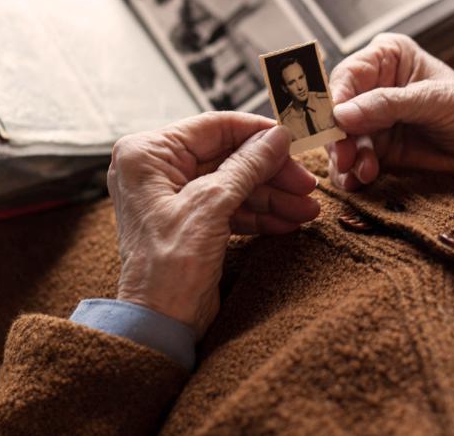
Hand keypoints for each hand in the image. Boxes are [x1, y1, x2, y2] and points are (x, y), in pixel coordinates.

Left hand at [108, 113, 318, 336]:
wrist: (159, 326)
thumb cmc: (167, 267)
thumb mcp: (211, 206)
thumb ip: (247, 165)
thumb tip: (277, 137)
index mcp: (147, 154)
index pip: (213, 127)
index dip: (257, 133)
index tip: (292, 140)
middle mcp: (155, 169)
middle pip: (227, 156)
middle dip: (270, 173)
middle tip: (306, 185)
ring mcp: (172, 196)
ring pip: (233, 183)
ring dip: (271, 196)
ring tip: (306, 209)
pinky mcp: (188, 221)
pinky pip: (229, 206)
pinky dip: (258, 214)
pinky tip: (286, 223)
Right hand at [327, 33, 453, 189]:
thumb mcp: (435, 101)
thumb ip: (388, 105)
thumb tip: (341, 114)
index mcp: (387, 58)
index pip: (347, 76)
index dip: (334, 100)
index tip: (334, 124)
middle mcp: (373, 87)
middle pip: (336, 110)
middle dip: (337, 136)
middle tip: (345, 157)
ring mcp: (373, 120)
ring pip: (341, 139)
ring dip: (345, 158)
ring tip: (363, 172)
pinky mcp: (378, 150)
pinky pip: (352, 162)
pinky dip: (351, 173)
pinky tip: (360, 181)